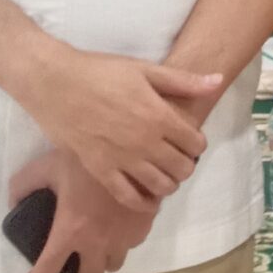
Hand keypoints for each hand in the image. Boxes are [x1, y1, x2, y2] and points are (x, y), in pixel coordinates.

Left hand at [9, 151, 158, 272]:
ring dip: (104, 258)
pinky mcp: (142, 230)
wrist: (132, 149)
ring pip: (113, 265)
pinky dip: (122, 239)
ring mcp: (123, 239)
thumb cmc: (86, 160)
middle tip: (77, 260)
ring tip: (100, 237)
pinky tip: (118, 220)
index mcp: (69, 231)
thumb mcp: (47, 166)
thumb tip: (14, 202)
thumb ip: (24, 185)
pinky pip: (130, 245)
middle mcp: (97, 244)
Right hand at [17, 46, 224, 207]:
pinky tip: (147, 198)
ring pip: (161, 186)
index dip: (197, 143)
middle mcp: (146, 143)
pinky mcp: (101, 170)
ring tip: (164, 174)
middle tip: (178, 157)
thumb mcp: (144, 69)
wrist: (54, 83)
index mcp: (159, 116)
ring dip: (169, 183)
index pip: (195, 143)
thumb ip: (182, 81)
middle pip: (182, 168)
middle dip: (186, 164)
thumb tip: (217, 81)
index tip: (189, 139)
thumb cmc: (99, 71)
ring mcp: (123, 160)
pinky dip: (143, 202)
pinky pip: (129, 196)